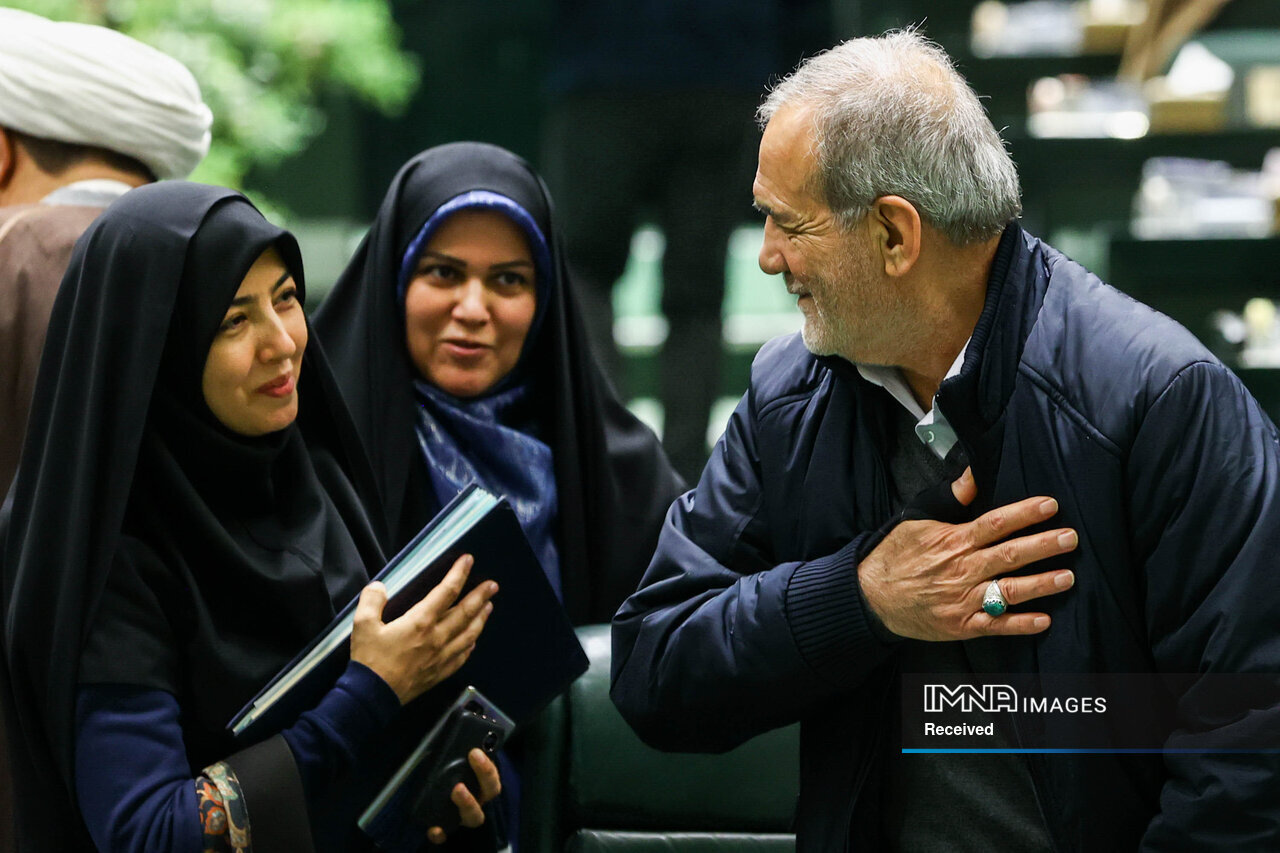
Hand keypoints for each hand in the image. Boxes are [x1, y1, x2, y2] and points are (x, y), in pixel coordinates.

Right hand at [350, 554, 497, 703]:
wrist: (372, 696)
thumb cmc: (369, 660)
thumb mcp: (363, 625)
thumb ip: (372, 601)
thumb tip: (380, 587)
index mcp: (420, 622)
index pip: (446, 592)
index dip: (458, 574)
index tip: (468, 561)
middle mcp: (436, 638)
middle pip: (465, 612)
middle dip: (480, 596)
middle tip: (493, 585)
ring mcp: (440, 657)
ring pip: (468, 634)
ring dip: (481, 619)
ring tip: (489, 607)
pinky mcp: (438, 673)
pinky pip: (461, 657)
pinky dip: (470, 646)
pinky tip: (473, 642)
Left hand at [426, 748, 502, 844]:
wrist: (434, 802)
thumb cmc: (448, 776)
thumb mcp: (454, 764)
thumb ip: (455, 755)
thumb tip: (447, 741)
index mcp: (482, 784)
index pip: (492, 775)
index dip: (487, 764)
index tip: (475, 751)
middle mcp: (479, 800)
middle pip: (490, 792)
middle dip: (483, 776)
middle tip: (472, 760)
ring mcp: (465, 816)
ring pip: (474, 816)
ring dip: (468, 803)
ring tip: (456, 790)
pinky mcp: (449, 829)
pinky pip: (447, 834)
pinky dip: (440, 833)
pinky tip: (434, 828)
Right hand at [857, 468, 1076, 640]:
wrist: (870, 597)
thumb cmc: (894, 556)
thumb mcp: (917, 519)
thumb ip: (949, 499)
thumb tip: (972, 476)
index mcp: (953, 541)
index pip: (996, 523)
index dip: (1025, 513)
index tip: (1050, 505)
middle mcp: (962, 570)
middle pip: (1010, 555)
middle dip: (1043, 546)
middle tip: (1070, 538)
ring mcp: (963, 599)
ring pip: (1009, 590)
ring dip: (1041, 584)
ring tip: (1067, 577)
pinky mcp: (962, 625)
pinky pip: (996, 625)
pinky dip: (1020, 625)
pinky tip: (1044, 620)